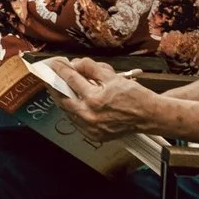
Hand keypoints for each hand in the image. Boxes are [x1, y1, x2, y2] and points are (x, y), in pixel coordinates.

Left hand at [43, 56, 167, 138]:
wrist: (149, 116)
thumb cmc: (134, 97)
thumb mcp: (112, 76)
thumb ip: (91, 68)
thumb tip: (75, 64)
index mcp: (94, 100)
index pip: (71, 80)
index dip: (61, 69)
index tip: (54, 63)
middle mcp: (90, 116)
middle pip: (63, 98)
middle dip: (54, 85)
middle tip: (48, 75)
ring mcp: (90, 128)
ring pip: (67, 111)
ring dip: (61, 98)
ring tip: (56, 87)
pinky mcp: (93, 134)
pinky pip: (75, 121)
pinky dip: (71, 110)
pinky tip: (70, 101)